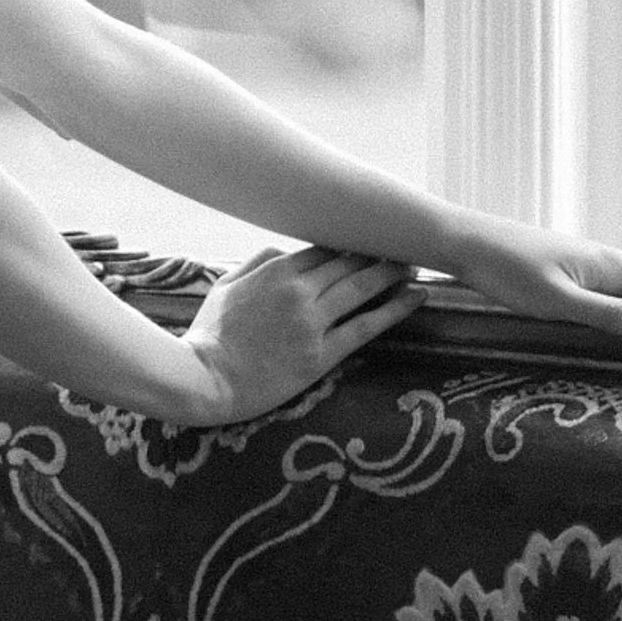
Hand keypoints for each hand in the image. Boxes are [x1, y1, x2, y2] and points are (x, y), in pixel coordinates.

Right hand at [180, 244, 422, 425]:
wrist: (205, 379)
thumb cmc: (210, 334)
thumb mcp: (225, 285)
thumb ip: (256, 262)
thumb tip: (286, 250)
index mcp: (275, 270)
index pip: (325, 248)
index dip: (350, 243)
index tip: (368, 241)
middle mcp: (298, 291)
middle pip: (349, 262)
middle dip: (377, 252)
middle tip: (402, 246)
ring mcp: (311, 322)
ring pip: (362, 287)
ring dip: (392, 273)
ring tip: (415, 265)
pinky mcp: (321, 354)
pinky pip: (366, 325)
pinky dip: (395, 308)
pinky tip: (416, 296)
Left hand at [446, 216, 621, 339]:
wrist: (463, 242)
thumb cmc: (505, 270)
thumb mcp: (557, 301)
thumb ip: (607, 314)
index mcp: (615, 268)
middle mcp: (609, 265)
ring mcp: (588, 269)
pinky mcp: (567, 275)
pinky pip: (604, 299)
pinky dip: (609, 320)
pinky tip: (594, 345)